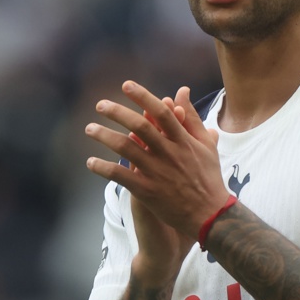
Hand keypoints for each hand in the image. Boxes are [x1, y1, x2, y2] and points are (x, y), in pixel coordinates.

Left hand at [86, 81, 229, 239]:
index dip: (143, 96)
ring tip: (90, 128)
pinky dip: (103, 168)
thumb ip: (191, 117)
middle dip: (117, 112)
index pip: (161, 112)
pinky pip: (120, 176)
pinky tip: (91, 162)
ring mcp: (156, 172)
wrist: (209, 214)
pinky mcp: (147, 190)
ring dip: (105, 136)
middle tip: (100, 105)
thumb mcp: (205, 144)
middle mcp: (168, 153)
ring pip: (126, 148)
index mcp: (183, 140)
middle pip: (139, 126)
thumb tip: (181, 91)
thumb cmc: (208, 176)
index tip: (126, 85)